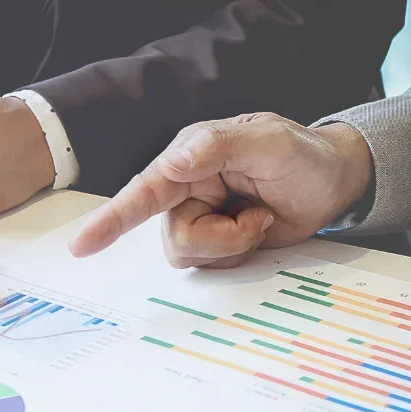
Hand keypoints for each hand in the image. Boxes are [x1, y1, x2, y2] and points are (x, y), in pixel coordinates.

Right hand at [69, 113, 372, 267]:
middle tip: (260, 216)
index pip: (144, 191)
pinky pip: (211, 265)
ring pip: (191, 256)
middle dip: (223, 237)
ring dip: (234, 245)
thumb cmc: (303, 154)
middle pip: (176, 237)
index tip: (81, 246)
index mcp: (189, 159)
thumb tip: (177, 160)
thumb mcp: (269, 142)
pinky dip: (240, 254)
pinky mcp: (213, 243)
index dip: (111, 219)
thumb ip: (221, 146)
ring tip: (260, 219)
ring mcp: (197, 218)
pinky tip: (257, 230)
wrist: (333, 182)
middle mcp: (184, 190)